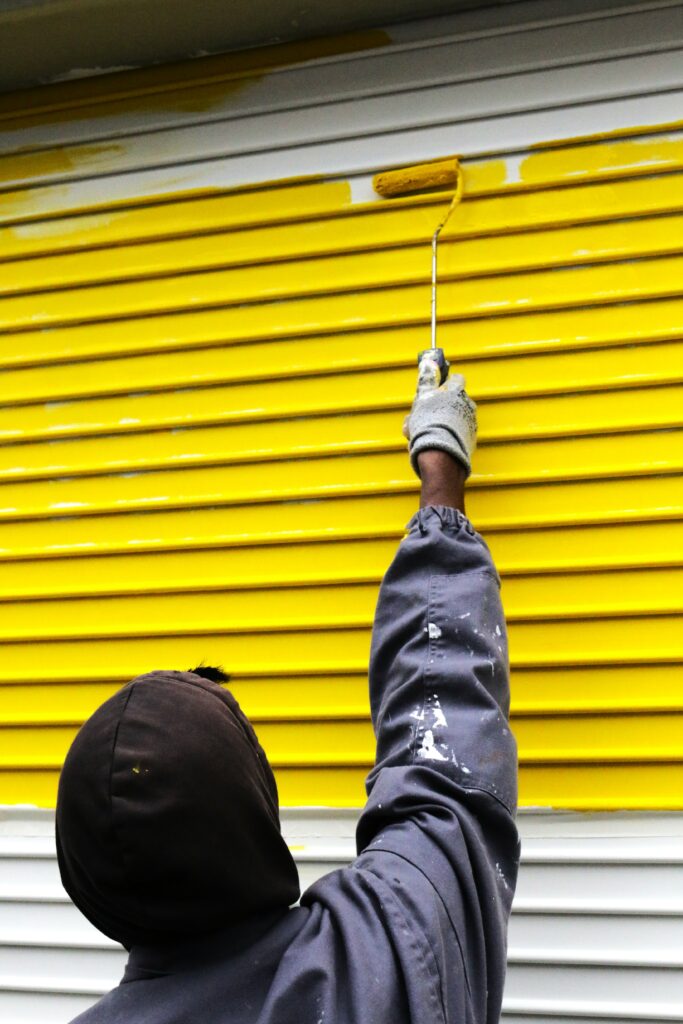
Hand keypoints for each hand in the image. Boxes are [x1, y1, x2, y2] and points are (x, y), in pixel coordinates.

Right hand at [403, 355, 476, 477]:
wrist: (440, 454)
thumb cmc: (429, 424)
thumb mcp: (422, 398)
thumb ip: (426, 379)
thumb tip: (428, 362)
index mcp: (457, 391)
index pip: (456, 378)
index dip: (444, 383)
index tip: (434, 389)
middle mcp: (468, 404)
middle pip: (455, 399)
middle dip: (442, 405)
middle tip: (426, 414)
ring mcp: (471, 422)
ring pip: (456, 417)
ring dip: (446, 421)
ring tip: (428, 431)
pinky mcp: (471, 439)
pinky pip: (459, 432)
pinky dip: (450, 434)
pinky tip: (437, 440)